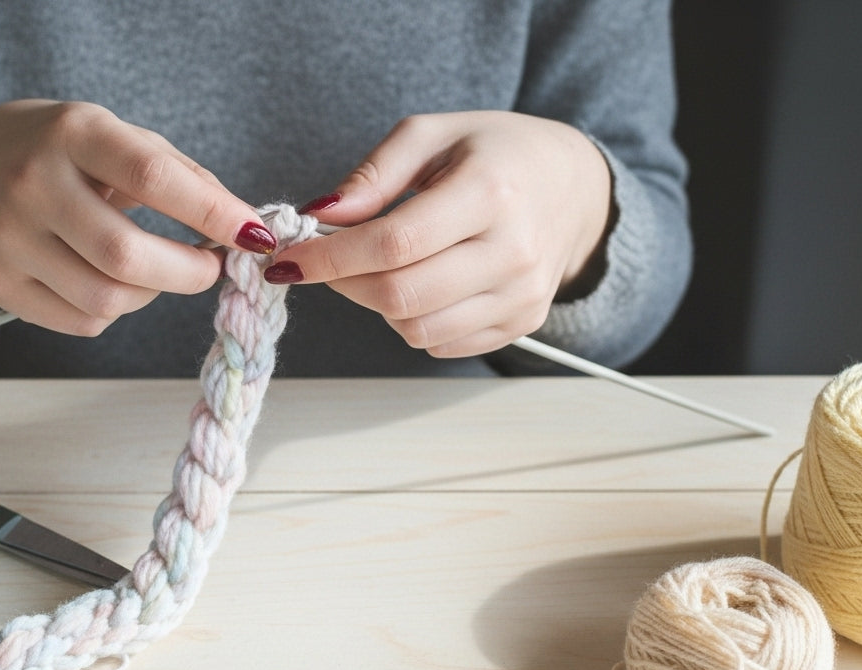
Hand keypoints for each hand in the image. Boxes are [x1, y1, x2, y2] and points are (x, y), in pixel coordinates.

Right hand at [0, 99, 276, 335]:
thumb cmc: (54, 152)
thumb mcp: (109, 135)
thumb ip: (177, 172)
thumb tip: (241, 223)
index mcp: (72, 132)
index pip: (153, 177)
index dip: (212, 212)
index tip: (253, 234)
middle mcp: (32, 184)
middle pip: (126, 255)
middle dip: (188, 272)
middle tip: (209, 267)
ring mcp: (8, 239)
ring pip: (107, 299)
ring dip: (152, 295)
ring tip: (155, 271)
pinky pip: (82, 321)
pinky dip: (114, 310)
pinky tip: (109, 281)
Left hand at [269, 111, 612, 356]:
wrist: (574, 186)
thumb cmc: (495, 153)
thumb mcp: (432, 135)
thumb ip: (372, 175)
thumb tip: (321, 217)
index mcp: (490, 192)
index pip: (393, 244)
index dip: (330, 258)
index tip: (288, 259)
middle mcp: (512, 250)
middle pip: (400, 295)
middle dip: (344, 283)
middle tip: (326, 261)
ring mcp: (521, 295)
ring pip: (416, 329)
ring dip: (377, 304)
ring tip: (381, 266)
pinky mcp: (522, 323)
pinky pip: (442, 343)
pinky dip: (413, 320)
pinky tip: (418, 283)